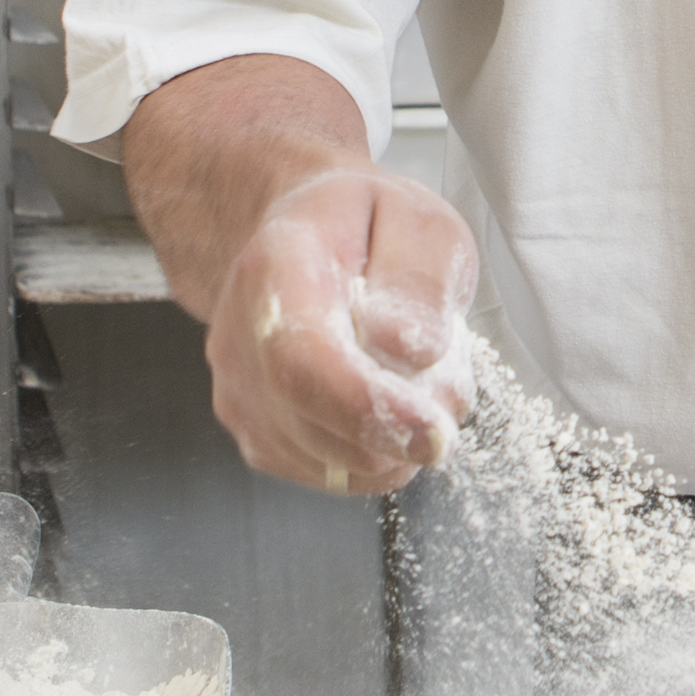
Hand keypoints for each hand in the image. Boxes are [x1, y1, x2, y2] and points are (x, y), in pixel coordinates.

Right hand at [204, 169, 481, 494]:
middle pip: (320, 427)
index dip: (369, 408)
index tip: (434, 430)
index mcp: (276, 270)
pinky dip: (380, 454)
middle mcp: (242, 341)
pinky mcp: (259, 437)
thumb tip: (410, 351)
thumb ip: (419, 281)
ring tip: (418, 376)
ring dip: (400, 440)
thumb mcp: (417, 221)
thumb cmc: (362, 227)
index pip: (303, 362)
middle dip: (408, 427)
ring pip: (337, 463)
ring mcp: (242, 395)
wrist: (301, 239)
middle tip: (452, 382)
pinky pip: (336, 474)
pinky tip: (390, 401)